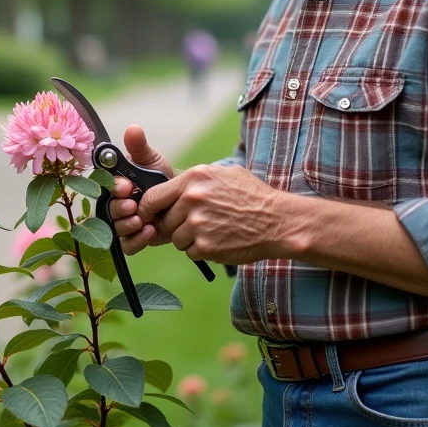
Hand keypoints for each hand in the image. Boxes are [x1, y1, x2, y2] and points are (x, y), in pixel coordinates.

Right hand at [107, 125, 174, 253]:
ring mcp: (124, 222)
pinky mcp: (134, 237)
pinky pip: (128, 244)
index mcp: (117, 184)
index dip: (115, 187)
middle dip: (119, 208)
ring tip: (142, 220)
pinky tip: (150, 231)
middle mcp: (116, 203)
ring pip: (115, 228)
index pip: (107, 186)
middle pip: (108, 209)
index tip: (127, 186)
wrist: (180, 198)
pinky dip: (137, 240)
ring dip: (127, 225)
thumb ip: (140, 147)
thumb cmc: (161, 177)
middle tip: (133, 206)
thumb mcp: (152, 160)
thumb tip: (133, 129)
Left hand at [136, 163, 284, 264]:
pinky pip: (190, 252)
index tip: (150, 215)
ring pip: (176, 238)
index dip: (148, 209)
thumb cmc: (253, 196)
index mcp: (195, 178)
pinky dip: (201, 250)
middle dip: (177, 224)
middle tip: (199, 223)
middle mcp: (193, 200)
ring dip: (189, 239)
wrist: (278, 221)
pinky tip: (220, 240)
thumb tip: (172, 188)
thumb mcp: (224, 174)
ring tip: (213, 230)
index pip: (153, 196)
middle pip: (165, 220)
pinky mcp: (207, 247)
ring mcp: (199, 225)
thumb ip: (196, 180)